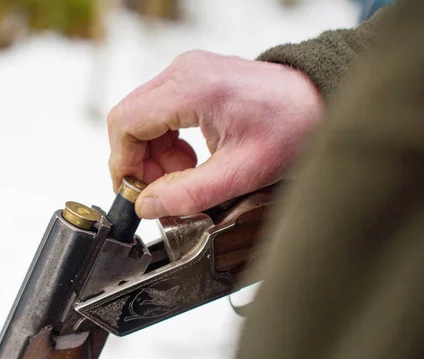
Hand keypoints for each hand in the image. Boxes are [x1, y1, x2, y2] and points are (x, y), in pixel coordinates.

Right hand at [108, 50, 323, 218]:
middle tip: (162, 188)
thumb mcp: (242, 171)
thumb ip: (190, 193)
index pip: (127, 122)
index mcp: (191, 88)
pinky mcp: (191, 78)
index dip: (122, 162)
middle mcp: (182, 72)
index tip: (134, 191)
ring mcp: (186, 72)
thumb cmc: (292, 126)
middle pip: (129, 118)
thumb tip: (148, 205)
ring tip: (184, 175)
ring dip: (153, 153)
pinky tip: (190, 159)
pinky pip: (158, 112)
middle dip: (138, 160)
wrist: (317, 99)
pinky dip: (165, 141)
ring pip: (141, 117)